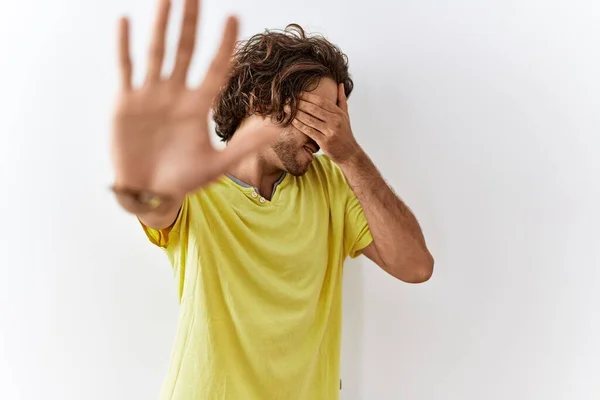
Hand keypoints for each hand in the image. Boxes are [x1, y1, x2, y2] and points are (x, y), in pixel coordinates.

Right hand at [111, 0, 276, 196]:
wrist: (151, 193)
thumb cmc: (184, 180)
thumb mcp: (218, 164)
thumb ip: (247, 145)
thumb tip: (281, 130)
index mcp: (198, 106)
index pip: (214, 68)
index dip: (223, 44)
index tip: (233, 17)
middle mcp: (176, 95)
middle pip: (186, 50)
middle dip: (191, 23)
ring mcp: (151, 96)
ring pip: (157, 52)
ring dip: (162, 25)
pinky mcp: (127, 102)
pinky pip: (126, 68)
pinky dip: (125, 46)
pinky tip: (126, 21)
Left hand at [291, 83, 361, 163]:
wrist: (349, 153)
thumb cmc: (345, 133)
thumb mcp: (345, 115)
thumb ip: (341, 99)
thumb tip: (340, 84)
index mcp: (339, 113)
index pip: (321, 101)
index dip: (308, 96)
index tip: (297, 93)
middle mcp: (335, 121)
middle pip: (314, 109)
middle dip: (299, 103)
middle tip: (288, 99)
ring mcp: (330, 131)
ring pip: (309, 119)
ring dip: (296, 113)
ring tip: (286, 108)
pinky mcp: (324, 141)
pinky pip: (309, 131)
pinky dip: (299, 125)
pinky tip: (292, 120)